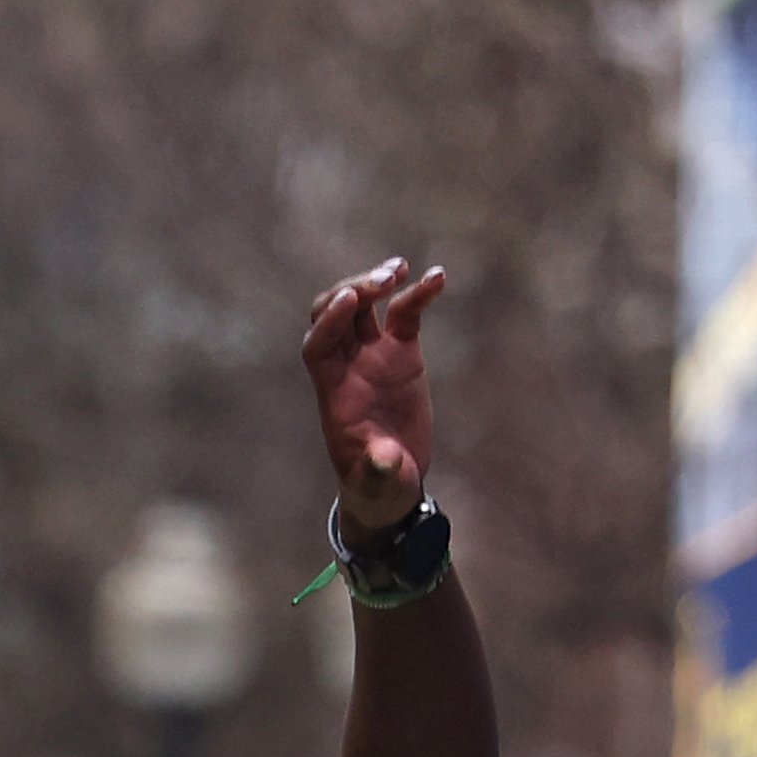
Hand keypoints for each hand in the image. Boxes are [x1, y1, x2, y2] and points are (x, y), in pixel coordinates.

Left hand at [303, 258, 446, 534]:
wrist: (395, 480)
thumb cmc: (379, 485)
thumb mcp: (380, 484)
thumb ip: (378, 471)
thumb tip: (384, 459)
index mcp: (333, 392)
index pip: (318, 346)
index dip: (329, 322)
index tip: (351, 301)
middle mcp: (347, 365)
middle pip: (335, 314)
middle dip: (353, 291)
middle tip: (384, 283)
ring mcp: (373, 354)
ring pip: (365, 303)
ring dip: (378, 281)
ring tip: (402, 270)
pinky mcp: (401, 351)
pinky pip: (406, 312)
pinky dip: (419, 293)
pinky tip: (438, 277)